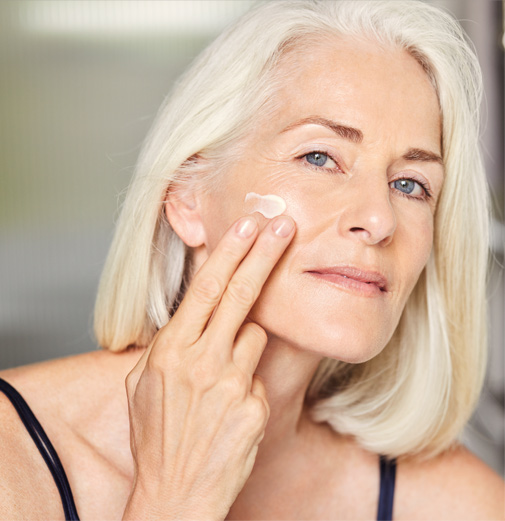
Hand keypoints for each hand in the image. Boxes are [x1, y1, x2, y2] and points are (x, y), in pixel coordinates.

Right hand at [122, 213, 295, 520]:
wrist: (174, 495)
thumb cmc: (156, 437)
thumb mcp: (142, 384)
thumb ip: (166, 346)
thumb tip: (190, 317)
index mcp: (170, 349)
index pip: (205, 288)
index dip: (230, 252)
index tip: (248, 224)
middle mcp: (202, 360)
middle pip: (239, 293)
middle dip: (264, 253)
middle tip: (283, 224)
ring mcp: (231, 384)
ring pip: (254, 336)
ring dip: (244, 344)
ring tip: (218, 379)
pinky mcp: (254, 407)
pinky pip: (258, 377)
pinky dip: (247, 383)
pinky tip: (228, 410)